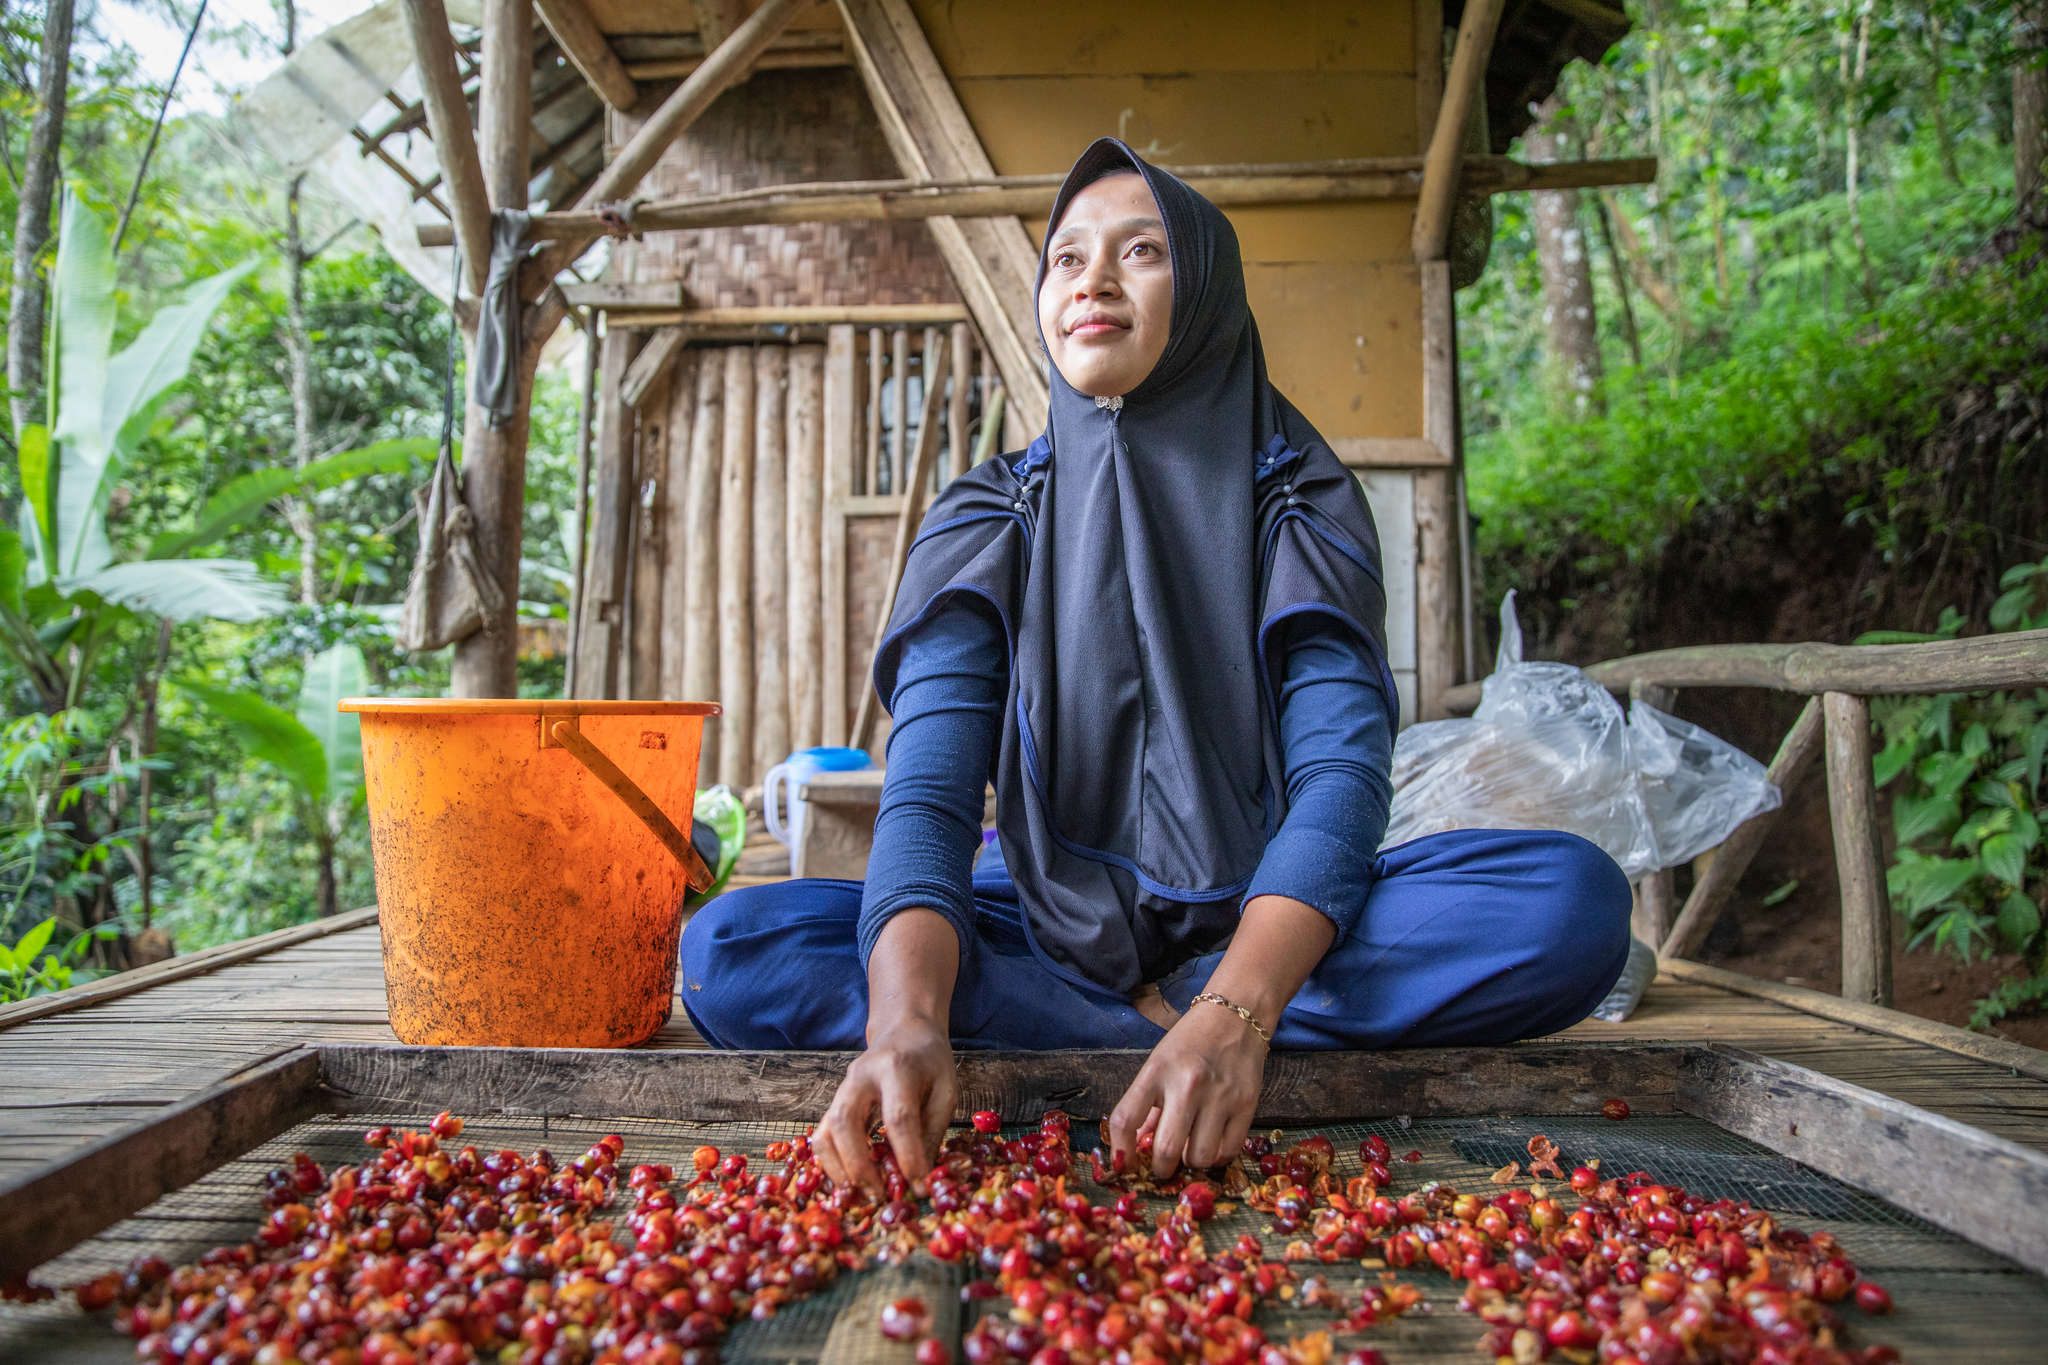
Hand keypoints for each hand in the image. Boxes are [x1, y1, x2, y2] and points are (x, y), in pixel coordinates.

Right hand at [813, 1018, 956, 1196]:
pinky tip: (851, 1184)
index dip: (907, 1155)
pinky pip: (822, 1137)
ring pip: (826, 1132)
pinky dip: (832, 1165)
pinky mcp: (833, 1104)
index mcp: (897, 1068)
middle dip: (860, 1166)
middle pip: (847, 1122)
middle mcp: (861, 1076)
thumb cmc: (930, 1065)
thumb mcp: (945, 1091)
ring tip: (862, 1195)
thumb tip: (920, 1180)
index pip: (898, 1116)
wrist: (904, 1032)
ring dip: (839, 1170)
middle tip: (880, 1196)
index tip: (918, 1186)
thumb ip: (932, 1132)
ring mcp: (841, 1090)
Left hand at [1108, 997, 1267, 1178]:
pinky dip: (1218, 1156)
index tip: (1124, 1165)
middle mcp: (1187, 1084)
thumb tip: (1138, 1148)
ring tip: (1191, 1149)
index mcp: (1156, 1071)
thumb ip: (1148, 1105)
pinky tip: (1212, 1144)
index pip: (1126, 1120)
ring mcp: (1219, 1096)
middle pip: (1166, 1149)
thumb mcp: (1159, 1064)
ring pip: (1200, 1158)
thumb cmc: (1190, 1042)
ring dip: (1191, 1162)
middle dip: (1160, 1169)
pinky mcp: (1246, 1104)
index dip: (1121, 1152)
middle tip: (1162, 1167)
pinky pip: (1228, 1151)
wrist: (1235, 1016)